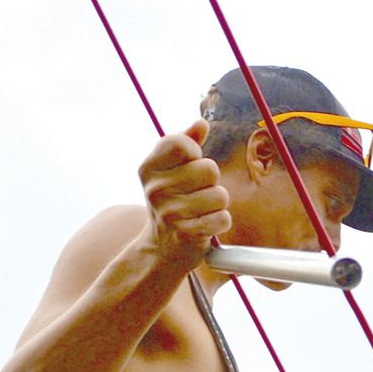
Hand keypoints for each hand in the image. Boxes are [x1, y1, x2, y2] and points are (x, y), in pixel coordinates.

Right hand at [138, 119, 230, 268]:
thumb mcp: (170, 170)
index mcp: (149, 168)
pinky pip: (223, 218)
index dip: (195, 153)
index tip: (188, 166)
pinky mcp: (186, 234)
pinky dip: (221, 222)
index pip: (183, 145)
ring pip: (220, 195)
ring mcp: (169, 213)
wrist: (162, 248)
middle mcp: (155, 189)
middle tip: (196, 194)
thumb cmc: (172, 201)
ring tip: (201, 211)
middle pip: (209, 169)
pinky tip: (206, 226)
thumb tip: (201, 123)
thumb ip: (185, 143)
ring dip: (217, 204)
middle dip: (211, 182)